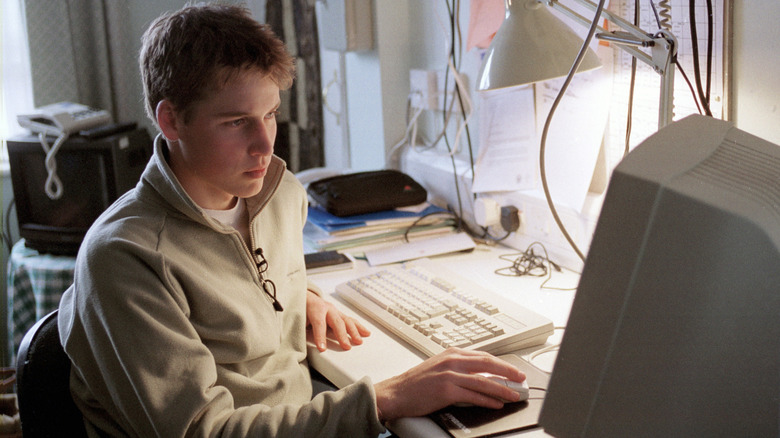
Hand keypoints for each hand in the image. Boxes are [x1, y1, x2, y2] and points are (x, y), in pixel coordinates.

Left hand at [306, 290, 370, 351]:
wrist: (304, 296)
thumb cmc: (300, 309)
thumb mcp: (296, 318)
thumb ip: (301, 328)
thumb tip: (300, 342)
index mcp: (315, 308)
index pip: (319, 323)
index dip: (320, 336)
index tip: (322, 348)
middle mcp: (327, 308)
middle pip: (336, 322)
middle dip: (341, 335)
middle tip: (346, 346)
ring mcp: (335, 311)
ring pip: (347, 320)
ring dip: (354, 332)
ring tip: (359, 341)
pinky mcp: (339, 314)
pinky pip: (351, 320)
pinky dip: (359, 327)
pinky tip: (366, 333)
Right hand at [374, 348, 525, 420]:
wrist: (396, 393)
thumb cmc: (416, 383)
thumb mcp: (439, 368)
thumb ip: (458, 368)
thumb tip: (480, 375)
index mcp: (451, 353)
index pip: (483, 356)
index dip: (502, 363)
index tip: (513, 370)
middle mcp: (452, 361)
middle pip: (488, 364)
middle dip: (508, 372)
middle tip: (521, 379)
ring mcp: (450, 375)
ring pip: (484, 381)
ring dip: (502, 389)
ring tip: (514, 395)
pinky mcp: (447, 390)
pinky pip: (473, 395)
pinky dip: (488, 400)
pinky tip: (496, 403)